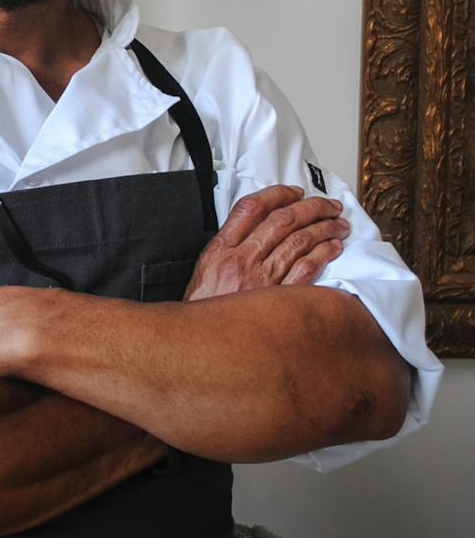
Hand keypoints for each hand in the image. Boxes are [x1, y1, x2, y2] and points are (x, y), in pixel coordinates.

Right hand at [184, 184, 348, 301]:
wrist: (200, 346)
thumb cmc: (204, 311)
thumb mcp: (203, 271)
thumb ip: (228, 248)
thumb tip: (254, 229)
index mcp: (221, 250)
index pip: (252, 208)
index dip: (278, 194)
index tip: (294, 192)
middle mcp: (243, 261)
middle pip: (283, 221)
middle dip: (311, 208)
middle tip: (328, 205)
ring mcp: (263, 281)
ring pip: (300, 242)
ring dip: (324, 229)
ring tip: (338, 224)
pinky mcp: (280, 302)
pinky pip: (307, 270)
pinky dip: (323, 255)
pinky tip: (333, 249)